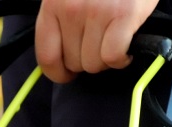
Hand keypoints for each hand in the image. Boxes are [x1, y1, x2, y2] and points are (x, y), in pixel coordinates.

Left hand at [35, 0, 158, 82]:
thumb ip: (60, 20)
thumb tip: (59, 59)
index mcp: (52, 5)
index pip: (45, 55)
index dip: (57, 73)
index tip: (67, 75)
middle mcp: (71, 9)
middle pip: (73, 62)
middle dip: (86, 61)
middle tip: (98, 46)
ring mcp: (97, 12)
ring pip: (94, 63)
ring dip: (105, 61)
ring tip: (113, 43)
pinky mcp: (123, 15)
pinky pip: (113, 57)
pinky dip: (121, 59)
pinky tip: (126, 50)